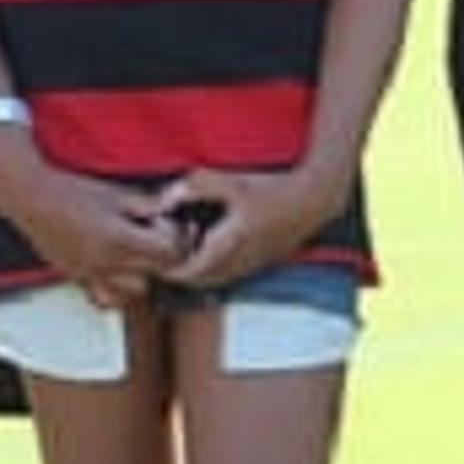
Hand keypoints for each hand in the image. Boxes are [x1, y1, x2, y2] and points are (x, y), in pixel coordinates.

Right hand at [0, 132, 184, 306]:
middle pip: (157, 273)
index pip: (168, 252)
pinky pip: (108, 300)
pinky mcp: (80, 279)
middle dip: (164, 255)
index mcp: (119, 238)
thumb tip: (171, 209)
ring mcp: (92, 275)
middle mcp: (107, 263)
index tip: (167, 223)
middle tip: (156, 235)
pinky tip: (117, 270)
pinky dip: (118, 291)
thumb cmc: (71, 191)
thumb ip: (147, 204)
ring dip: (143, 275)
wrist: (32, 198)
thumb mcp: (115, 192)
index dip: (176, 237)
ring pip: (136, 292)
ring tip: (137, 253)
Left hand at [155, 163, 345, 290]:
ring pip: (213, 280)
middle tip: (161, 258)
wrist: (310, 201)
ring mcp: (249, 265)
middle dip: (177, 273)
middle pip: (198, 281)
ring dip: (195, 272)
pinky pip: (227, 275)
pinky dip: (211, 268)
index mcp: (227, 245)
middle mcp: (237, 262)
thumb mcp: (229, 182)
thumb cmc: (269, 189)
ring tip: (181, 251)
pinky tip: (207, 246)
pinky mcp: (258, 263)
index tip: (153, 259)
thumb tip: (164, 201)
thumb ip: (194, 188)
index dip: (166, 270)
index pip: (188, 272)